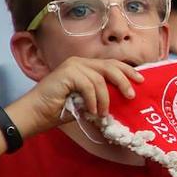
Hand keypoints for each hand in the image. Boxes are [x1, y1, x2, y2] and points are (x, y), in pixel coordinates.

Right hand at [7, 57, 143, 137]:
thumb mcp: (87, 102)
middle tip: (131, 95)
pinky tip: (92, 111)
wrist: (35, 114)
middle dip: (124, 80)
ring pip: (100, 79)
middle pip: (110, 67)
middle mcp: (80, 62)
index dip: (128, 71)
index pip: (111, 64)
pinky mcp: (67, 73)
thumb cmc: (59, 110)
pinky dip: (93, 100)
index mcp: (86, 67)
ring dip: (105, 99)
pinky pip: (89, 86)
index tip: (141, 80)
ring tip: (102, 114)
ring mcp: (73, 65)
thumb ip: (101, 97)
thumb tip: (123, 100)